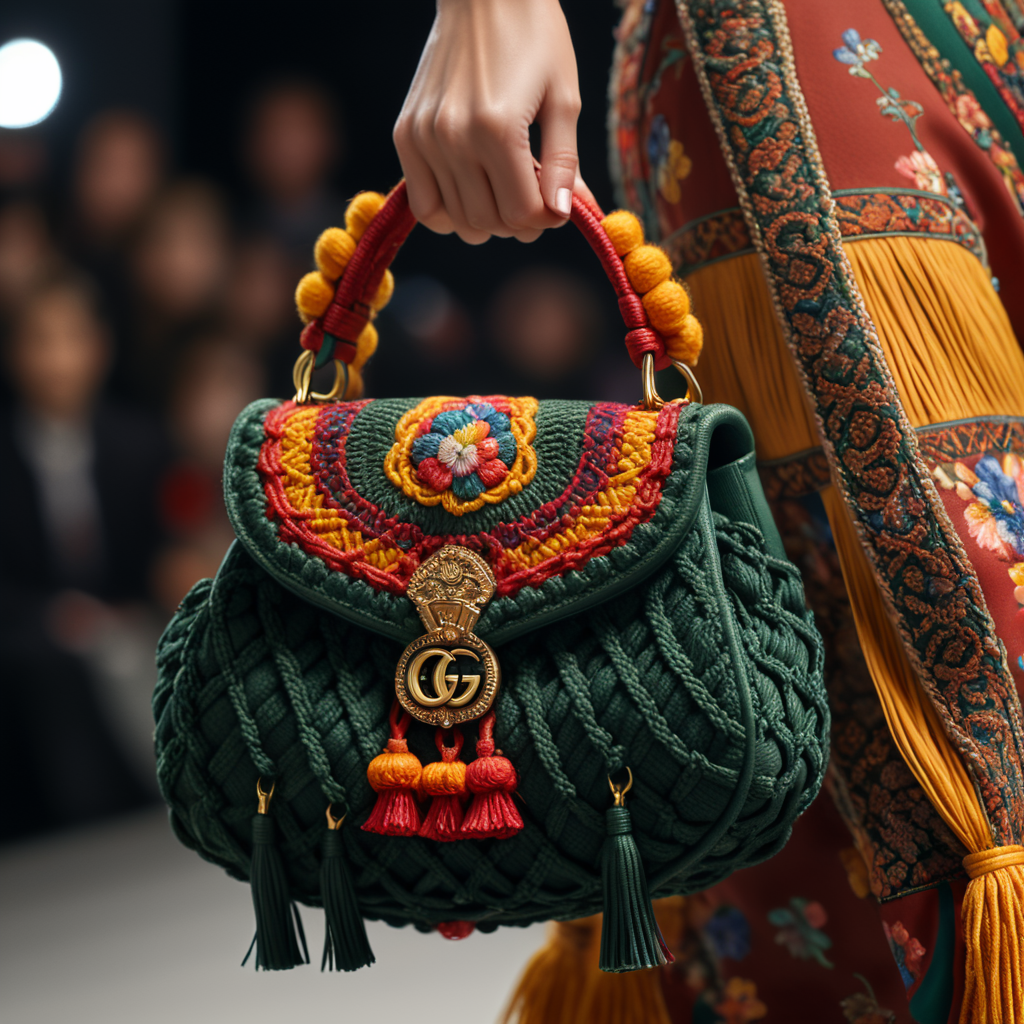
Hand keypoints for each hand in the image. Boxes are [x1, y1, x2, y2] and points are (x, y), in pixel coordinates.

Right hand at [394, 0, 588, 243]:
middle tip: (533, 198)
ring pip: (458, 221)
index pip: (522, 214)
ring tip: (504, 192)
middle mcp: (454, 138)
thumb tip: (563, 214)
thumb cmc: (534, 39)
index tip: (557, 205)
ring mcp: (424, 139)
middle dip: (519, 223)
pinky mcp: (406, 136)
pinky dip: (450, 213)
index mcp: (497, 130)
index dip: (546, 219)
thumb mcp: (563, 99)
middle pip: (489, 222)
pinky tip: (471, 194)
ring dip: (488, 220)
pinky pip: (425, 206)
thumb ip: (564, 163)